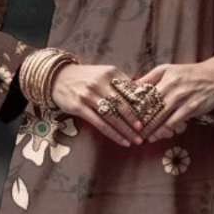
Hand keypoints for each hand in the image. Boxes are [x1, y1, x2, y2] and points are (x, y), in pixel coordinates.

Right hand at [50, 63, 187, 147]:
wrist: (58, 77)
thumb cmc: (87, 78)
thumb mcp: (105, 74)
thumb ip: (123, 84)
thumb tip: (146, 95)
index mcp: (112, 73)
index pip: (132, 91)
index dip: (144, 105)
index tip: (155, 116)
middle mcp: (100, 83)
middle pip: (124, 105)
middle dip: (138, 120)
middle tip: (149, 132)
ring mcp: (89, 95)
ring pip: (113, 116)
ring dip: (127, 130)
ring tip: (137, 140)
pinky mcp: (79, 106)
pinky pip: (99, 123)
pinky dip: (113, 133)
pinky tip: (122, 140)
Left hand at [134, 53, 213, 143]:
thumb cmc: (191, 73)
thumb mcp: (169, 69)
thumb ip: (150, 77)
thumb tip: (132, 85)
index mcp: (165, 76)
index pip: (144, 92)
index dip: (132, 105)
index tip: (123, 115)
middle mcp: (173, 87)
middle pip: (150, 106)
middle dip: (137, 120)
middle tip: (127, 130)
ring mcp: (183, 99)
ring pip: (160, 116)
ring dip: (147, 129)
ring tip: (138, 137)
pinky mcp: (192, 108)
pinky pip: (174, 122)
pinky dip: (162, 131)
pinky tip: (154, 137)